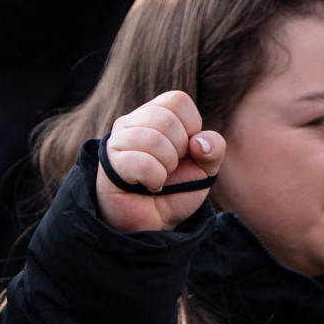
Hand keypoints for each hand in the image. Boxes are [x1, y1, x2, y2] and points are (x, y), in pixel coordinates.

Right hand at [94, 91, 224, 232]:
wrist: (153, 223)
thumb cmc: (175, 190)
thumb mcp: (205, 169)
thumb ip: (213, 149)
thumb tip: (199, 142)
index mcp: (155, 115)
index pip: (177, 100)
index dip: (191, 126)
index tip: (186, 149)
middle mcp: (133, 121)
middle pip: (166, 119)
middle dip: (179, 150)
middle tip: (170, 167)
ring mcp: (118, 140)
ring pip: (153, 140)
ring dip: (166, 167)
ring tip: (159, 177)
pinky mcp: (110, 162)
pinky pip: (142, 163)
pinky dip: (154, 179)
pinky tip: (148, 185)